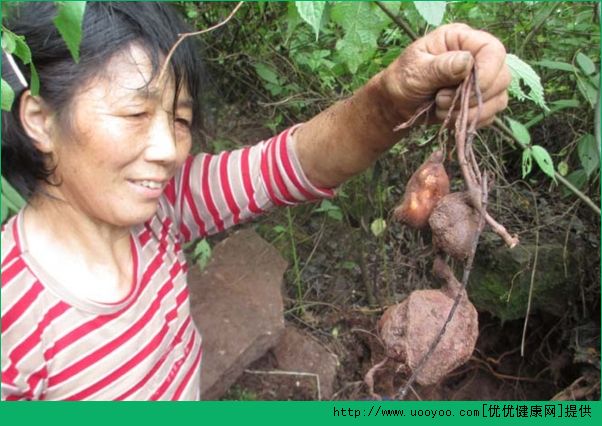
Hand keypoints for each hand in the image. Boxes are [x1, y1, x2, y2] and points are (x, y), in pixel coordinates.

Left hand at [381, 23, 509, 127]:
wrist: (398, 102)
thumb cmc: (403, 79)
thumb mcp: (415, 70)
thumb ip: (440, 67)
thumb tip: (466, 62)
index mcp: (462, 40)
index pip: (494, 51)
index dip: (487, 73)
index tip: (465, 89)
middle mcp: (477, 58)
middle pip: (502, 78)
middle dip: (472, 97)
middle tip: (440, 100)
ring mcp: (483, 80)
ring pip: (499, 100)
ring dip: (469, 112)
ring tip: (440, 108)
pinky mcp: (480, 101)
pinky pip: (490, 115)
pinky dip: (469, 121)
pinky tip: (448, 117)